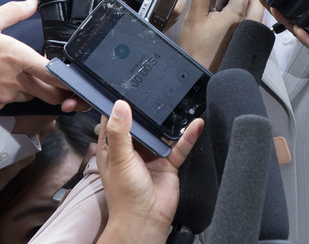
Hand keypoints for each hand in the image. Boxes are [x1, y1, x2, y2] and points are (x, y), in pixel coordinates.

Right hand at [0, 0, 71, 110]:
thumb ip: (14, 12)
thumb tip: (33, 3)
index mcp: (18, 58)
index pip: (54, 74)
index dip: (68, 76)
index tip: (74, 73)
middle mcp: (16, 81)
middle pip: (50, 93)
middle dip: (59, 88)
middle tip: (59, 78)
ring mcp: (5, 96)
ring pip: (32, 96)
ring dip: (35, 88)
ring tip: (27, 73)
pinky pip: (13, 100)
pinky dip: (15, 92)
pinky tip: (4, 79)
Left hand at [97, 100, 202, 243]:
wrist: (146, 220)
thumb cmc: (125, 196)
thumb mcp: (120, 158)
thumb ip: (121, 132)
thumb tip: (120, 105)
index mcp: (112, 147)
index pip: (113, 120)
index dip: (118, 104)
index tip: (126, 87)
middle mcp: (131, 150)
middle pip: (140, 123)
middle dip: (147, 109)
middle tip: (156, 89)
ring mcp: (151, 156)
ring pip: (161, 132)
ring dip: (169, 121)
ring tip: (177, 101)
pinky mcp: (168, 163)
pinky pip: (180, 145)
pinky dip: (188, 135)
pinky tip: (195, 123)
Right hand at [177, 0, 262, 70]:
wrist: (200, 75)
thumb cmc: (196, 51)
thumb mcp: (194, 17)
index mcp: (236, 15)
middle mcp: (248, 25)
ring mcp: (251, 36)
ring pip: (259, 13)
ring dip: (250, 5)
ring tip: (233, 5)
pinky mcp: (250, 45)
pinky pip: (258, 26)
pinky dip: (251, 19)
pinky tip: (237, 22)